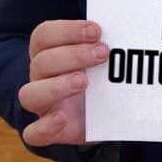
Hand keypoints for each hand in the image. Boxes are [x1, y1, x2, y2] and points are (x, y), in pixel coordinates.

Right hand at [18, 20, 109, 146]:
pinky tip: (62, 119)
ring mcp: (42, 105)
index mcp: (49, 52)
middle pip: (41, 62)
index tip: (97, 30)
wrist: (107, 115)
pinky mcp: (48, 131)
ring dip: (57, 86)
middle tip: (103, 53)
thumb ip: (110, 43)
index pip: (44, 35)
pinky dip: (44, 127)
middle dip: (73, 55)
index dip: (67, 30)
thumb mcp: (106, 59)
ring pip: (29, 94)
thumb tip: (131, 27)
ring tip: (84, 82)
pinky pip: (33, 134)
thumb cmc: (103, 77)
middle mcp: (41, 77)